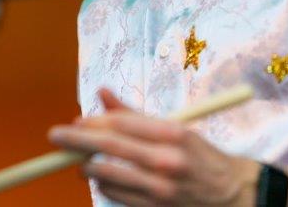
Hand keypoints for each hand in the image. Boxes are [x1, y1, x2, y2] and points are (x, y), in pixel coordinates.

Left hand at [48, 89, 259, 205]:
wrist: (232, 195)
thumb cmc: (200, 156)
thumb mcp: (175, 128)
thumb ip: (135, 114)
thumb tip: (101, 93)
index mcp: (173, 134)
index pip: (122, 123)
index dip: (94, 121)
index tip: (77, 121)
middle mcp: (166, 161)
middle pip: (109, 146)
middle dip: (76, 140)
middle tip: (55, 136)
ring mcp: (159, 189)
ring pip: (108, 175)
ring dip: (87, 166)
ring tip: (80, 160)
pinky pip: (116, 195)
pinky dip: (104, 185)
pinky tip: (103, 177)